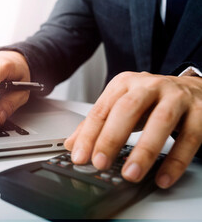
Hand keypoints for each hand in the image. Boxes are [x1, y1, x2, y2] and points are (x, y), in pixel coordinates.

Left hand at [65, 72, 201, 187]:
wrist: (196, 89)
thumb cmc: (154, 100)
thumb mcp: (124, 106)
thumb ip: (99, 124)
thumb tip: (71, 144)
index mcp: (125, 84)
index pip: (102, 110)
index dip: (88, 135)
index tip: (79, 156)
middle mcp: (150, 86)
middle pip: (128, 109)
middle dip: (111, 138)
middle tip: (100, 162)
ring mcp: (178, 97)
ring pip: (161, 121)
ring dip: (144, 150)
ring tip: (131, 174)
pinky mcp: (201, 112)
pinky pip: (189, 138)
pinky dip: (176, 161)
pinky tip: (163, 177)